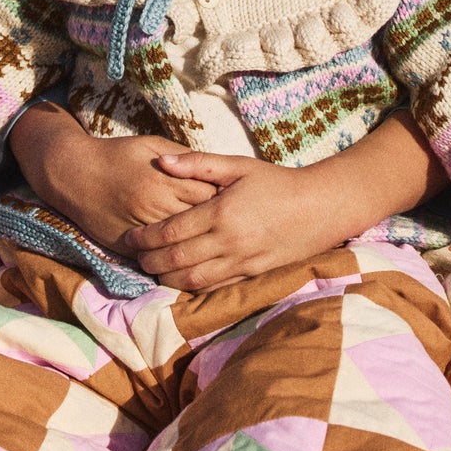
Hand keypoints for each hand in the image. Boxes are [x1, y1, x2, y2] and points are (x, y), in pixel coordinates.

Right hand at [8, 106, 215, 249]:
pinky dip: (172, 258)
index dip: (225, 200)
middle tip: (234, 227)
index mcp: (163, 180)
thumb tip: (211, 167)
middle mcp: (153, 206)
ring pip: (179, 246)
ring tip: (215, 244)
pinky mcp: (126, 246)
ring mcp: (140, 229)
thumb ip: (182, 156)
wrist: (74, 175)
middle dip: (217, 226)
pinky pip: (156, 257)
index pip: (206, 195)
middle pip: (197, 223)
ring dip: (198, 246)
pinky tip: (188, 258)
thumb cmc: (116, 155)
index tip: (238, 202)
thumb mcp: (151, 145)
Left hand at [122, 150, 354, 291]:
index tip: (129, 237)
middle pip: (176, 260)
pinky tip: (181, 281)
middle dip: (150, 261)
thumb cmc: (276, 182)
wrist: (320, 208)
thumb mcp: (238, 166)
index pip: (171, 231)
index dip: (145, 238)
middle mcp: (229, 241)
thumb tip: (161, 161)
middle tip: (134, 257)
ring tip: (153, 270)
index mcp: (221, 212)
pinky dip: (193, 289)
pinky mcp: (253, 275)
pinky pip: (216, 289)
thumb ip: (198, 163)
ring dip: (167, 278)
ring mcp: (242, 262)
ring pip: (193, 280)